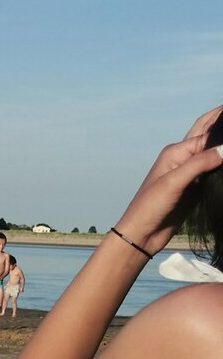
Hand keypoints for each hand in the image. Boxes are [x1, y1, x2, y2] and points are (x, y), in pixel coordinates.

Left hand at [114, 105, 222, 257]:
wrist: (142, 234)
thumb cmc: (151, 206)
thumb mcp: (174, 182)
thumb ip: (199, 163)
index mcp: (176, 151)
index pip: (207, 133)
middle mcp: (183, 158)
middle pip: (208, 136)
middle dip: (222, 124)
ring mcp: (190, 173)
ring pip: (212, 153)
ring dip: (222, 147)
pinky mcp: (195, 187)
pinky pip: (213, 171)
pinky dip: (222, 165)